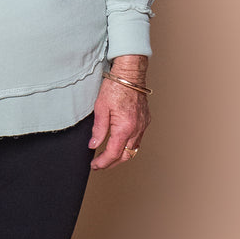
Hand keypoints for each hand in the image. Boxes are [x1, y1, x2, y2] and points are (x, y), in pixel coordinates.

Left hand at [89, 55, 150, 170]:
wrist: (130, 73)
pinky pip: (138, 139)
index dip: (102, 162)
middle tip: (99, 164)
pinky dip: (128, 145)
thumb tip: (93, 145)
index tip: (94, 165)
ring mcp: (143, 125)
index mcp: (124, 127)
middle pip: (125, 156)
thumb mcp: (100, 107)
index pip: (113, 153)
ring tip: (108, 156)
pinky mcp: (145, 120)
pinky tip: (120, 142)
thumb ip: (98, 129)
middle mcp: (136, 129)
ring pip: (133, 149)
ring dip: (121, 156)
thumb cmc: (115, 86)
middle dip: (112, 163)